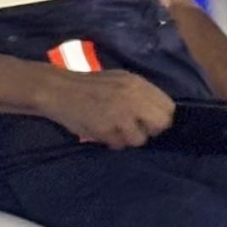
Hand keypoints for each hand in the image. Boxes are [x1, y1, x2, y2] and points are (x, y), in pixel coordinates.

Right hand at [47, 69, 176, 148]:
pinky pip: (119, 145)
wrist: (58, 89)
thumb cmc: (89, 86)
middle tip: (134, 129)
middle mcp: (132, 97)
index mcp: (137, 84)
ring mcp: (120, 114)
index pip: (168, 108)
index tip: (150, 122)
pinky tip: (101, 131)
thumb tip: (161, 114)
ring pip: (140, 139)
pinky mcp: (106, 129)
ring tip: (113, 130)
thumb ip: (140, 95)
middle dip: (150, 130)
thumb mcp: (120, 81)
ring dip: (128, 139)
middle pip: (161, 124)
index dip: (162, 118)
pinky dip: (112, 142)